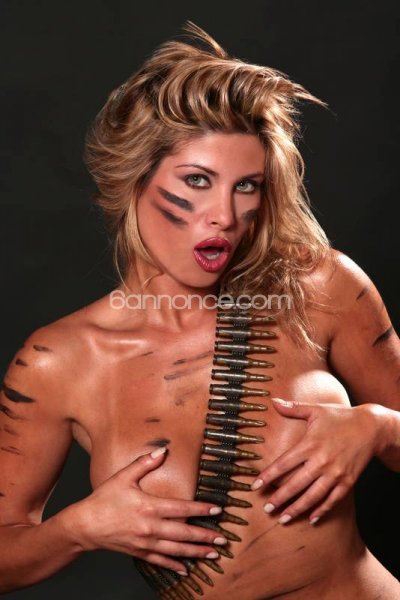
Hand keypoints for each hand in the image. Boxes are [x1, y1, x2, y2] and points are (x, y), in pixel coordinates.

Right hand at [70, 447, 225, 573]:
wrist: (84, 526)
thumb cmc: (103, 500)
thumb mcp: (123, 477)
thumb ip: (144, 463)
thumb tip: (162, 450)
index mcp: (149, 507)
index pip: (181, 508)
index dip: (200, 509)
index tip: (217, 510)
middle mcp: (150, 528)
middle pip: (183, 533)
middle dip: (205, 536)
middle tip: (224, 539)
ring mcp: (145, 543)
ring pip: (176, 549)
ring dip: (196, 552)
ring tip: (213, 554)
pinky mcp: (139, 553)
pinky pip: (160, 561)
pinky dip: (174, 565)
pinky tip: (186, 569)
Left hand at [251, 398, 381, 524]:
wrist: (371, 427)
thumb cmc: (340, 417)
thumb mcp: (316, 410)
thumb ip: (293, 408)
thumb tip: (273, 401)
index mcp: (311, 444)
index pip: (284, 463)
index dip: (269, 476)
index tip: (255, 485)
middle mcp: (322, 461)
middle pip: (296, 484)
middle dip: (280, 498)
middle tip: (266, 508)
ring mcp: (336, 473)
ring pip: (313, 496)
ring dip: (297, 508)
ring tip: (283, 518)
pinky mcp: (348, 481)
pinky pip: (333, 500)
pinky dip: (322, 510)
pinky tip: (311, 519)